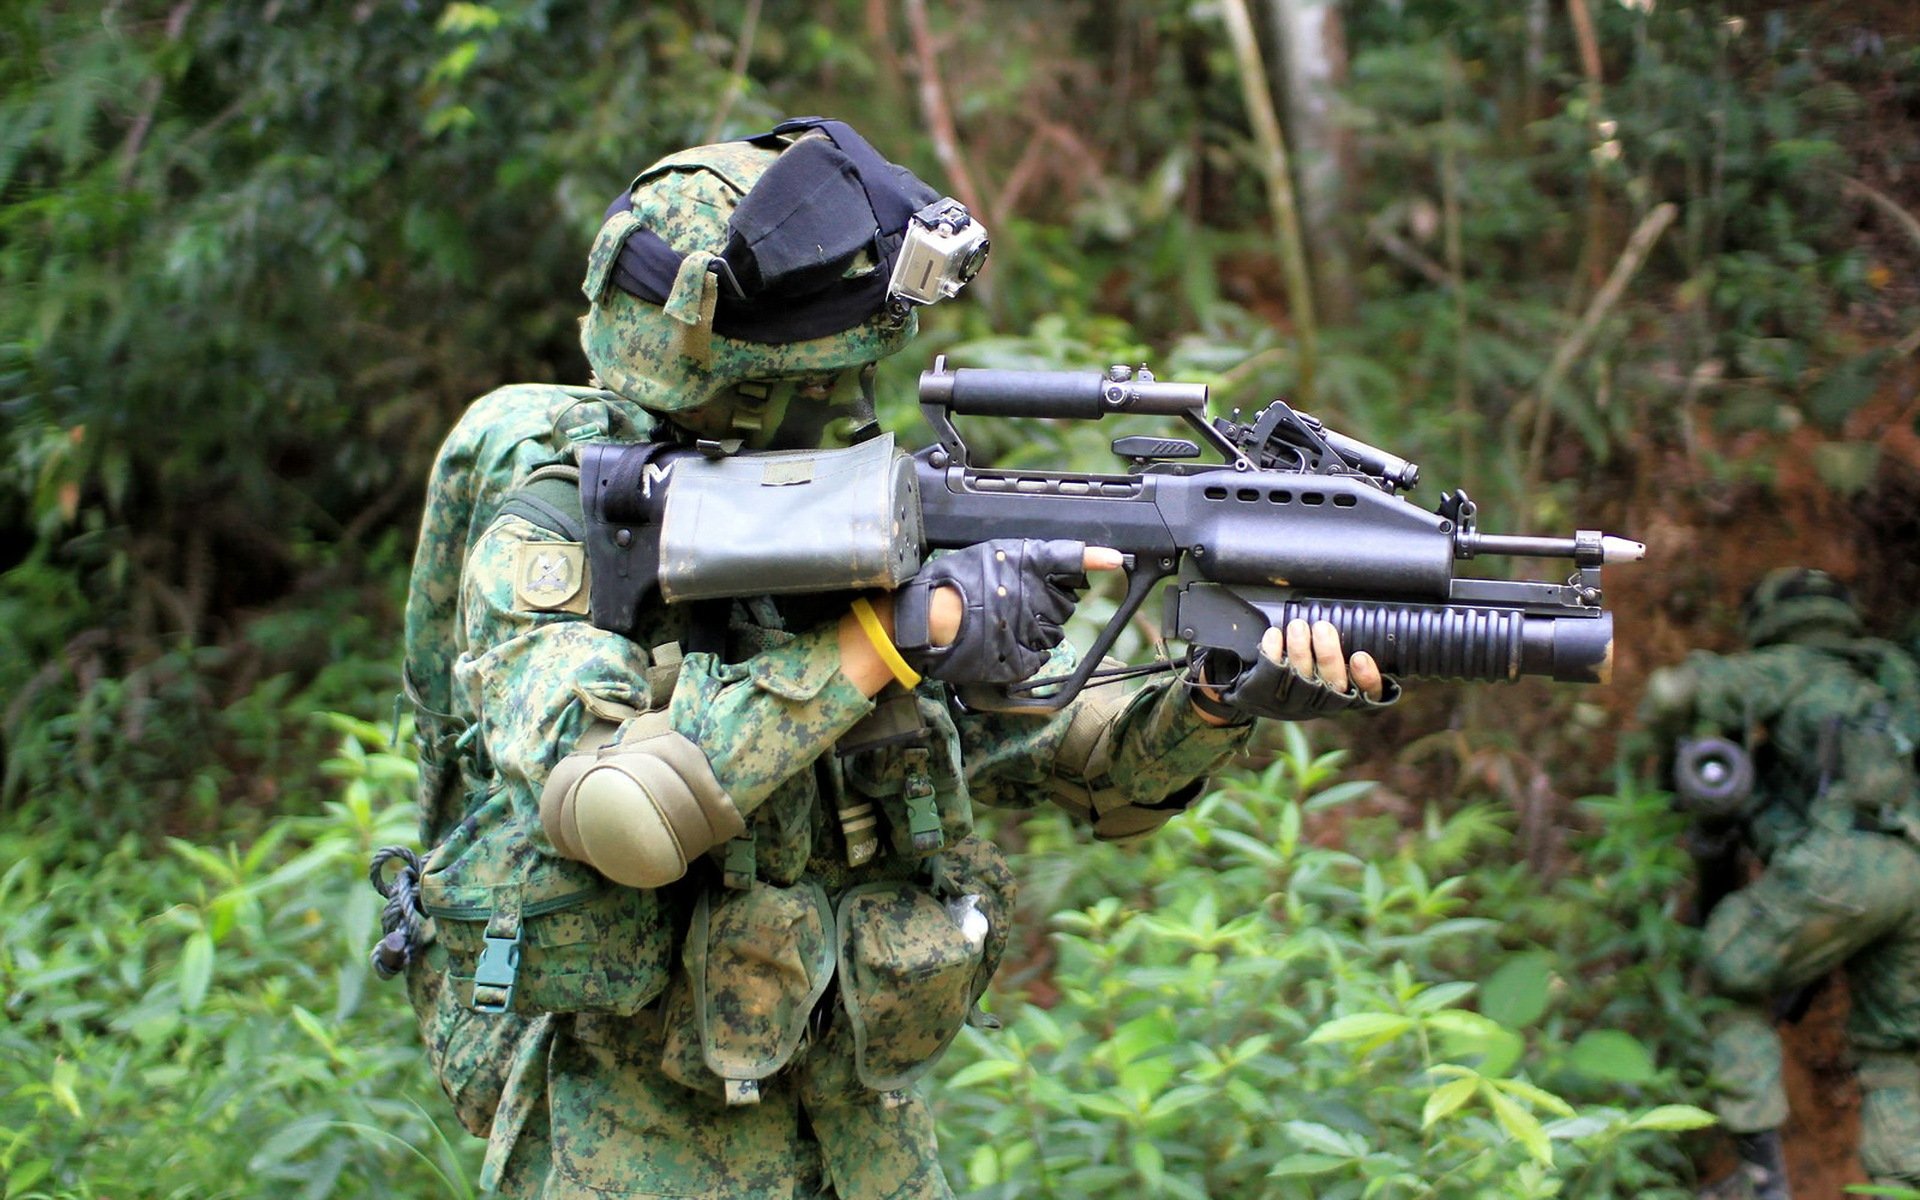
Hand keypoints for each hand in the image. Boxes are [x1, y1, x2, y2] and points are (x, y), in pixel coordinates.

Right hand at [924, 546, 1121, 644]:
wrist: (927, 620)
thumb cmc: (952, 582)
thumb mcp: (990, 553)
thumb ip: (1027, 557)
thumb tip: (1058, 563)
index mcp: (1028, 564)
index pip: (1071, 558)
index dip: (1095, 558)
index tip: (1117, 560)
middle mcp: (1036, 595)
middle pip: (1066, 602)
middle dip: (1051, 602)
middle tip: (1018, 601)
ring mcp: (1031, 628)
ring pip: (1055, 631)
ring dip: (1040, 628)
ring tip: (1006, 622)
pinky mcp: (1023, 657)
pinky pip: (1041, 655)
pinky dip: (1029, 651)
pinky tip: (1006, 642)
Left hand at [1193, 618, 1389, 724]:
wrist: (1258, 690)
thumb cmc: (1305, 671)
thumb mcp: (1330, 664)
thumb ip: (1344, 648)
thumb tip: (1350, 616)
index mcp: (1347, 694)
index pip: (1369, 694)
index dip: (1367, 678)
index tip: (1360, 657)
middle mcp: (1324, 703)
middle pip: (1333, 684)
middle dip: (1327, 654)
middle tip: (1322, 627)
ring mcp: (1295, 704)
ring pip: (1302, 679)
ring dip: (1299, 649)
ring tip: (1297, 626)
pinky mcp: (1268, 698)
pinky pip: (1269, 676)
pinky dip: (1271, 651)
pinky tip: (1273, 635)